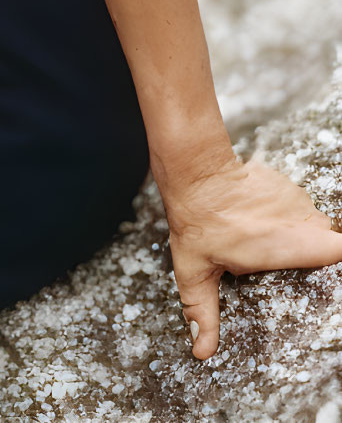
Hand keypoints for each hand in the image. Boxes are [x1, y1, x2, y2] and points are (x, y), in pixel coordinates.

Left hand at [158, 144, 341, 359]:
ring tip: (264, 238)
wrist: (194, 170)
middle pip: (327, 241)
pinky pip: (293, 201)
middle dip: (313, 252)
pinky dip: (281, 210)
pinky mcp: (283, 182)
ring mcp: (294, 197)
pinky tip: (256, 216)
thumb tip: (203, 351)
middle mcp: (301, 220)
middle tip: (286, 261)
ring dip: (294, 230)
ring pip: (310, 219)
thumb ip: (204, 312)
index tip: (327, 274)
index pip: (340, 250)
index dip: (337, 258)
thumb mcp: (197, 272)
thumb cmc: (198, 222)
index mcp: (293, 246)